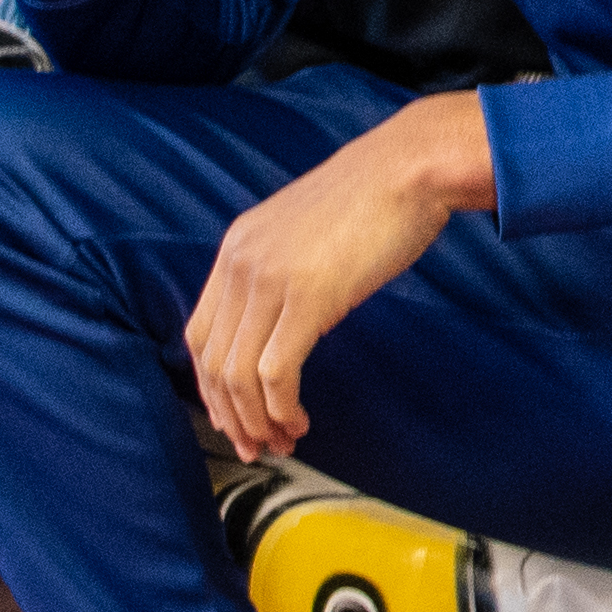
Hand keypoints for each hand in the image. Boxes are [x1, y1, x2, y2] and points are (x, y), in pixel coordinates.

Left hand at [188, 95, 491, 461]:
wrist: (411, 166)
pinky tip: (299, 419)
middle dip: (230, 415)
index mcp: (236, 246)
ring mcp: (271, 279)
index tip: (233, 416)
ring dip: (257, 420)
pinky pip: (276, 373)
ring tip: (282, 440)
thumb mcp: (304, 230)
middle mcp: (241, 262)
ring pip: (239, 375)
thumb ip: (280, 267)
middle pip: (212, 362)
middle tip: (255, 445)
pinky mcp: (308, 298)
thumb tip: (282, 321)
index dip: (211, 386)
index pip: (200, 334)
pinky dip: (281, 409)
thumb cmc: (374, 197)